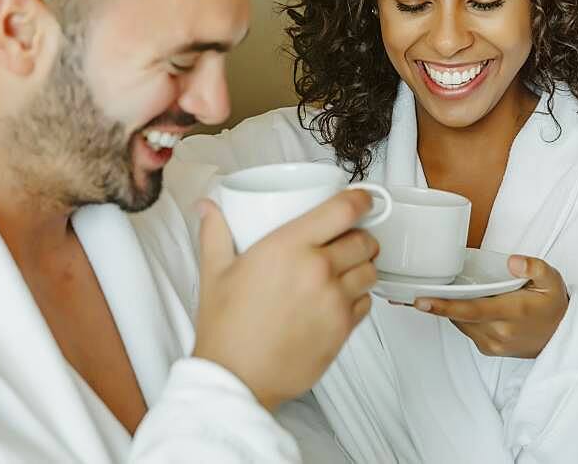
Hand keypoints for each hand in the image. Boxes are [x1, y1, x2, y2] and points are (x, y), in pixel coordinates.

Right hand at [192, 190, 378, 410]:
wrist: (236, 378)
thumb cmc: (225, 327)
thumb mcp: (215, 272)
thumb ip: (215, 232)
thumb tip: (207, 206)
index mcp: (289, 247)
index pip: (343, 210)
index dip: (361, 199)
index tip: (363, 199)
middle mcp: (318, 270)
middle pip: (363, 240)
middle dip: (361, 235)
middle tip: (346, 239)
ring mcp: (335, 301)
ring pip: (370, 271)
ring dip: (363, 266)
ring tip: (345, 269)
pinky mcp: (343, 329)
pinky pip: (366, 303)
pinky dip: (359, 297)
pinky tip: (339, 299)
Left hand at [411, 255, 568, 357]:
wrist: (563, 337)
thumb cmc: (553, 305)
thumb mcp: (551, 280)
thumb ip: (534, 267)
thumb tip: (512, 262)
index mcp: (511, 313)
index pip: (471, 310)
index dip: (443, 306)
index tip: (420, 301)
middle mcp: (499, 332)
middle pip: (459, 315)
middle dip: (441, 302)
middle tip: (424, 289)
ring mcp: (493, 344)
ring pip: (460, 322)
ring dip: (452, 309)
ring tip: (450, 293)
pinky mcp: (489, 349)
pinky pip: (467, 329)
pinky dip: (463, 317)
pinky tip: (468, 305)